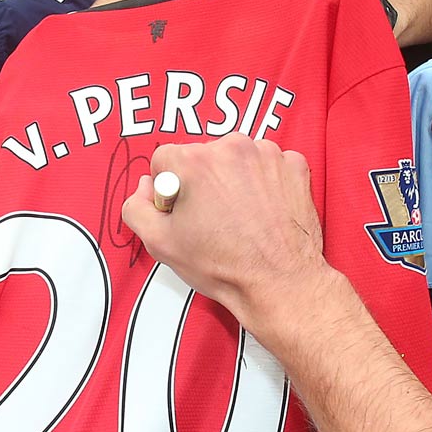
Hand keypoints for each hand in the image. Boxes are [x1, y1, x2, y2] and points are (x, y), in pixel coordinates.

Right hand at [119, 136, 329, 319]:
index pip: (165, 159)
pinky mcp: (294, 165)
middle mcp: (232, 146)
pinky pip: (268, 165)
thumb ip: (136, 207)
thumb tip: (147, 186)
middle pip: (202, 155)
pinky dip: (264, 183)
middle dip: (202, 181)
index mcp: (195, 161)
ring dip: (233, 180)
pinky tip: (263, 212)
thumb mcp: (159, 243)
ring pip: (236, 159)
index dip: (169, 189)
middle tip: (212, 219)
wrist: (279, 284)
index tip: (183, 212)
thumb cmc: (222, 266)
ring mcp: (267, 154)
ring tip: (240, 218)